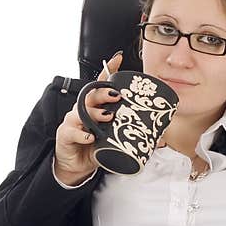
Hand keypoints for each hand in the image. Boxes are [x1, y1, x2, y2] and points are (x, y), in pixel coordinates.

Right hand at [54, 51, 122, 185]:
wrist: (76, 167)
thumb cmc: (95, 149)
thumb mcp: (115, 140)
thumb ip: (133, 138)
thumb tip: (160, 140)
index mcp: (95, 107)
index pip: (101, 85)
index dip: (108, 71)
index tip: (118, 59)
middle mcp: (83, 111)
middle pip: (91, 95)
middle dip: (104, 93)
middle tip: (117, 96)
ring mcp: (72, 122)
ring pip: (81, 111)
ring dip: (95, 113)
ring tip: (107, 117)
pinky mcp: (65, 135)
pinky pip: (72, 131)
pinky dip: (81, 134)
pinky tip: (90, 137)